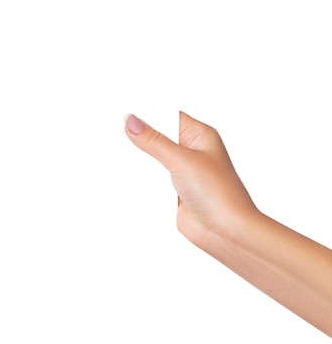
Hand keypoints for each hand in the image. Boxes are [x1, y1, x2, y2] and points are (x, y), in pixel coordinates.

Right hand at [124, 112, 258, 247]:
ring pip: (151, 158)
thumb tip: (132, 121)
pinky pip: (150, 178)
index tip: (124, 110)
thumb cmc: (220, 194)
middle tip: (117, 130)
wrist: (226, 233)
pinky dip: (140, 178)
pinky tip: (127, 174)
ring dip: (139, 159)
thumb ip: (154, 141)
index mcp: (199, 135)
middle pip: (157, 135)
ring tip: (118, 151)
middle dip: (139, 135)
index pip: (167, 114)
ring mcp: (181, 171)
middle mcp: (190, 151)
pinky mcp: (173, 190)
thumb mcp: (182, 161)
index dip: (147, 111)